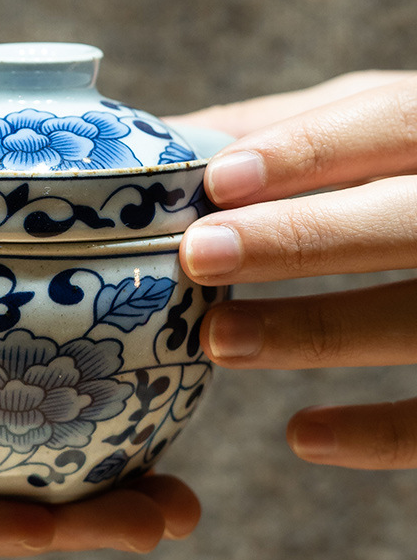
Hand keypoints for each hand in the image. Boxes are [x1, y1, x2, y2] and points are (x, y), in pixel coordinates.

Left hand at [169, 71, 416, 469]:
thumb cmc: (405, 168)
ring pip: (415, 320)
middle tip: (199, 255)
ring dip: (310, 331)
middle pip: (403, 222)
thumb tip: (168, 139)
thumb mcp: (364, 125)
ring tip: (218, 339)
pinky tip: (301, 435)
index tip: (217, 180)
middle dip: (298, 239)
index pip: (393, 124)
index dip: (307, 151)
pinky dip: (377, 433)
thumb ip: (283, 129)